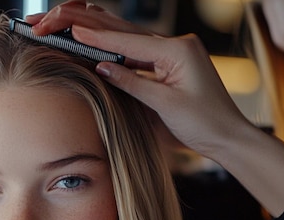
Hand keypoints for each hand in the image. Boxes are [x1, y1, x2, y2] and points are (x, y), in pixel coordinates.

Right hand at [25, 1, 250, 157]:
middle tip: (55, 19)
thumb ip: (132, 82)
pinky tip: (92, 40)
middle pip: (122, 30)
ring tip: (66, 23)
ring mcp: (172, 52)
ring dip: (95, 31)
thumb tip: (101, 65)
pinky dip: (111, 46)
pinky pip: (134, 51)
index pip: (127, 40)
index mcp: (177, 49)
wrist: (228, 136)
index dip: (95, 36)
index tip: (68, 29)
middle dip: (87, 24)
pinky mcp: (168, 63)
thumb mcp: (166, 105)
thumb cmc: (206, 123)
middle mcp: (174, 44)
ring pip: (126, 37)